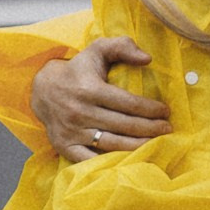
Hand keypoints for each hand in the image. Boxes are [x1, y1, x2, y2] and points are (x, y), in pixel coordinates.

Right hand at [34, 36, 167, 159]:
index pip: (128, 103)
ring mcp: (71, 131)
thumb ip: (122, 46)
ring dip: (138, 146)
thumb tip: (147, 58)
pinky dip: (111, 162)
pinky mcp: (65, 146)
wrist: (42, 90)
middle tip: (167, 129)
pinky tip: (130, 160)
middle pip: (124, 125)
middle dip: (150, 128)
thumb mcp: (97, 50)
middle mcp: (80, 111)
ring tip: (156, 144)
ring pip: (112, 144)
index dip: (150, 109)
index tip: (166, 111)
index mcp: (90, 89)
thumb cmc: (78, 70)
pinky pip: (92, 159)